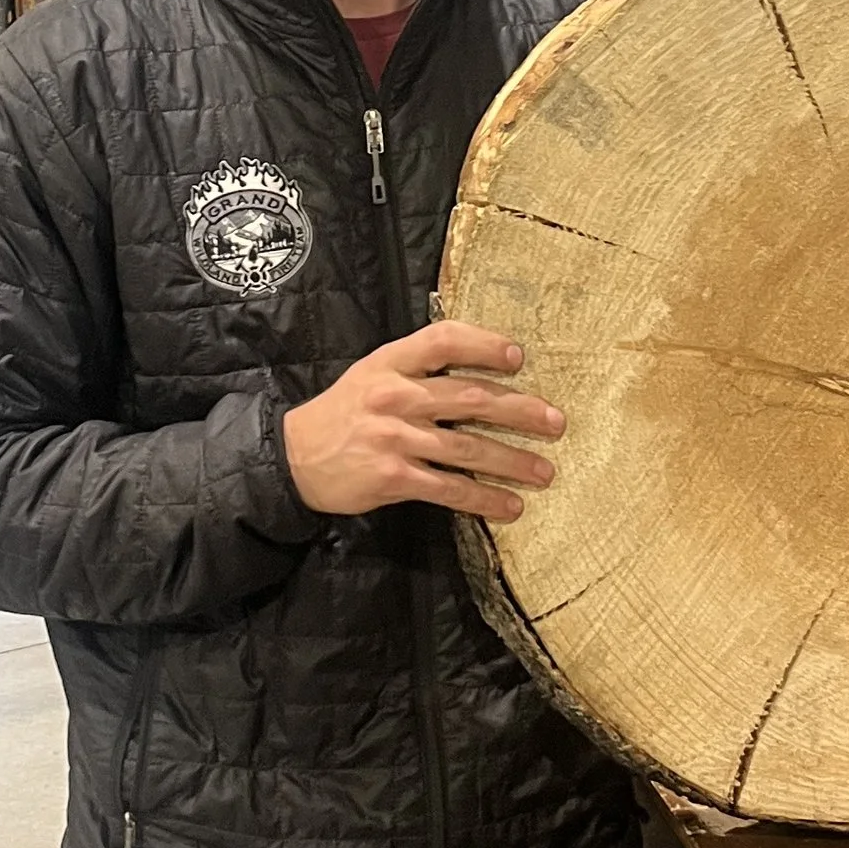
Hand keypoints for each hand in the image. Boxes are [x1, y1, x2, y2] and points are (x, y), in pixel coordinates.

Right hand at [283, 323, 565, 523]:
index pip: (443, 341)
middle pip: (468, 397)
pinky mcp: (392, 478)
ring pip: (466, 448)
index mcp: (390, 362)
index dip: (483, 345)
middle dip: (519, 411)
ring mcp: (393, 438)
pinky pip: (448, 488)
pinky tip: (509, 507)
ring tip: (544, 472)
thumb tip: (480, 370)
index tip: (518, 357)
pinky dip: (482, 499)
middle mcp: (394, 395)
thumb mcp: (372, 373)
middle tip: (555, 423)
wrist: (293, 457)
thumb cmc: (343, 413)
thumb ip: (417, 368)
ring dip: (511, 462)